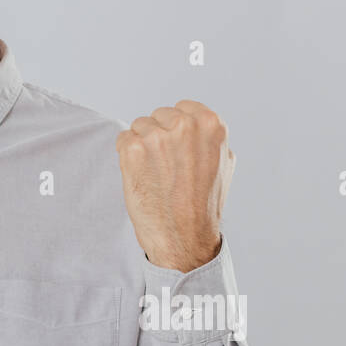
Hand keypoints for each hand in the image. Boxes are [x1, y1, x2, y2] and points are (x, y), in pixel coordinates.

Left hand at [115, 99, 233, 271]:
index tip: (178, 149)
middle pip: (159, 115)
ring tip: (155, 175)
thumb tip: (197, 124)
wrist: (184, 237)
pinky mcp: (133, 149)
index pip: (183, 108)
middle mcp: (185, 125)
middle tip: (166, 167)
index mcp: (211, 124)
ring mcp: (157, 136)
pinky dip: (126, 156)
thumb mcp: (222, 164)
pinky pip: (123, 140)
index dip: (177, 129)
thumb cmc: (203, 206)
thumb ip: (209, 139)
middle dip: (159, 136)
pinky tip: (141, 176)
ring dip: (142, 146)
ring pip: (139, 127)